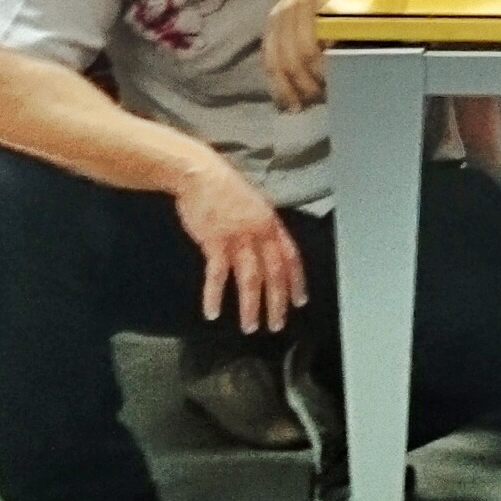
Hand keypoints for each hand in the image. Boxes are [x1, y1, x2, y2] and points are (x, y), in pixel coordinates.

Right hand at [174, 155, 307, 334]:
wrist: (200, 173)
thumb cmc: (224, 187)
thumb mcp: (253, 204)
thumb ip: (261, 227)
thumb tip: (266, 247)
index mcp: (272, 223)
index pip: (291, 258)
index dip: (297, 281)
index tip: (300, 301)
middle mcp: (260, 233)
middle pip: (275, 274)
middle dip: (278, 302)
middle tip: (277, 324)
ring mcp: (238, 238)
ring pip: (251, 279)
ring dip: (251, 306)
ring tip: (251, 327)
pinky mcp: (215, 242)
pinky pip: (217, 275)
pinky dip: (214, 295)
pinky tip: (212, 311)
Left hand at [264, 0, 390, 109]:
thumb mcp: (311, 13)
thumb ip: (304, 38)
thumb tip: (306, 78)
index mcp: (277, 19)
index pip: (271, 60)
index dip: (280, 87)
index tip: (294, 107)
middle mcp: (285, 9)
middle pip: (286, 58)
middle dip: (300, 84)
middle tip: (319, 98)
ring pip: (300, 45)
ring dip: (312, 71)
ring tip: (328, 84)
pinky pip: (318, 22)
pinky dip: (323, 44)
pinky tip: (332, 57)